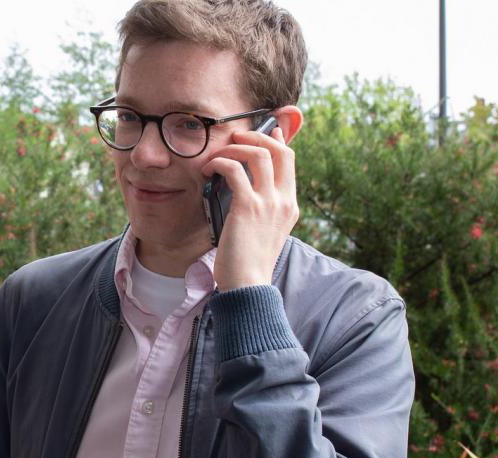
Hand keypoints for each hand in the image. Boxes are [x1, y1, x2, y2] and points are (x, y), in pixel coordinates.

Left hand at [203, 126, 298, 290]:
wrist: (248, 286)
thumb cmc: (248, 263)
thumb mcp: (262, 233)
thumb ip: (260, 211)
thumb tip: (243, 192)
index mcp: (289, 206)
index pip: (290, 161)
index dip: (276, 141)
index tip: (264, 131)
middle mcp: (283, 201)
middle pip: (279, 151)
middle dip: (256, 137)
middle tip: (235, 138)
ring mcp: (268, 203)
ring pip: (258, 155)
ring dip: (234, 148)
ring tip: (217, 156)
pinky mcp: (247, 207)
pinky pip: (234, 170)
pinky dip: (219, 163)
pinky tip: (207, 170)